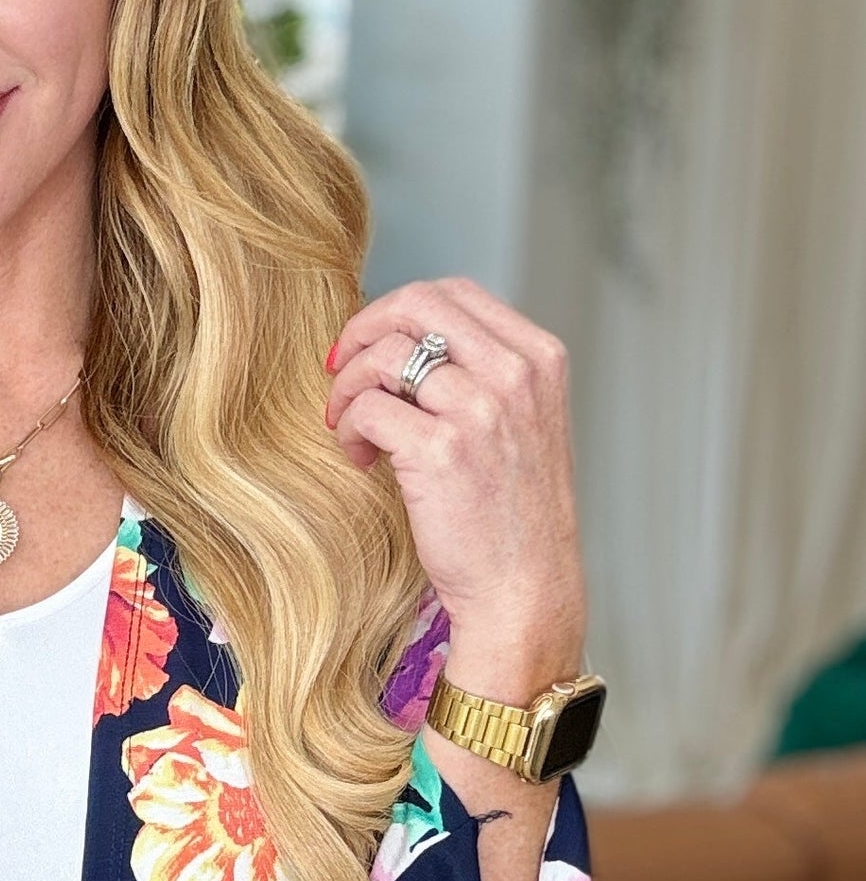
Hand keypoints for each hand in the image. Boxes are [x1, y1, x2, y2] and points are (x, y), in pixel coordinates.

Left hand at [325, 275, 586, 699]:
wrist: (525, 587)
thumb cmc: (513, 514)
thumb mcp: (522, 423)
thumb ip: (481, 373)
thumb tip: (401, 339)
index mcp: (539, 358)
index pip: (455, 292)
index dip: (396, 310)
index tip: (371, 343)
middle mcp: (516, 374)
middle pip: (416, 305)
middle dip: (363, 331)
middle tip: (341, 370)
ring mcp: (482, 410)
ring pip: (385, 355)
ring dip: (350, 387)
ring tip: (350, 427)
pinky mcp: (442, 452)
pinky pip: (369, 408)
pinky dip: (350, 428)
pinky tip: (361, 458)